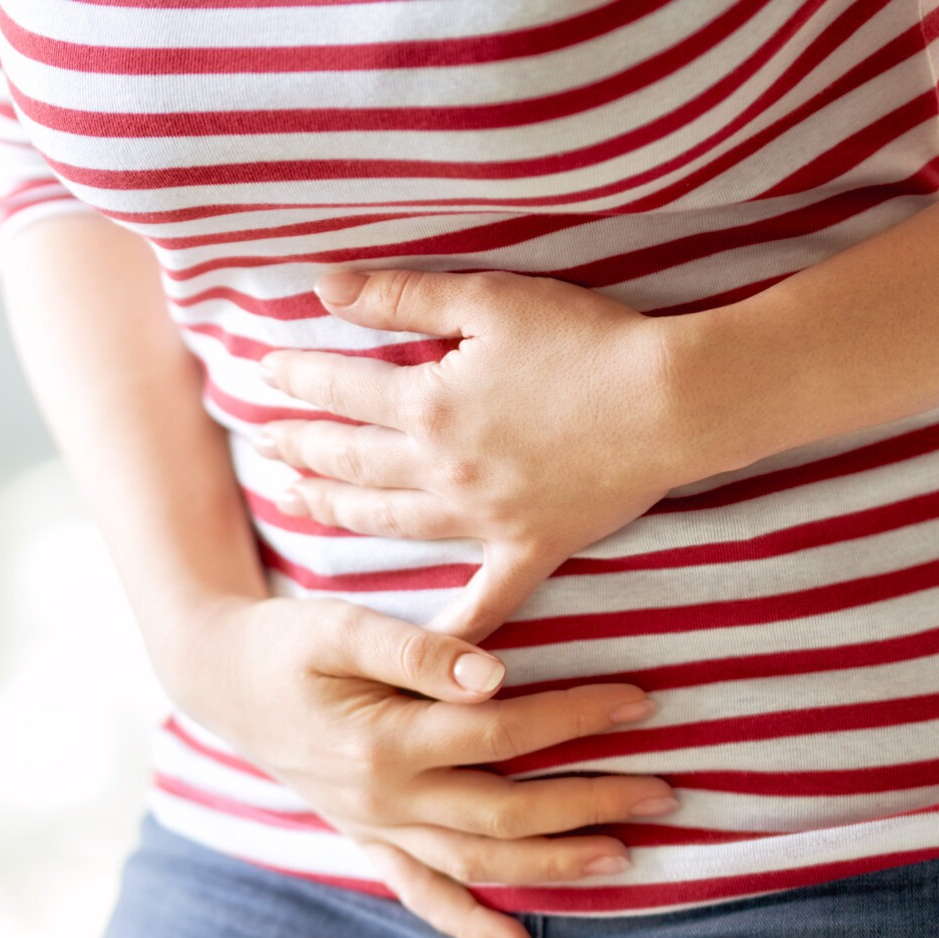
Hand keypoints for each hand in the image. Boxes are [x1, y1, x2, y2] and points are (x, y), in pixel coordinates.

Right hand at [163, 594, 674, 937]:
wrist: (220, 677)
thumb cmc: (286, 640)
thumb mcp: (340, 626)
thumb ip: (419, 649)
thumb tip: (495, 676)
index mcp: (382, 742)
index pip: (502, 733)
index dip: (577, 718)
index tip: (641, 702)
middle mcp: (382, 800)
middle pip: (505, 814)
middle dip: (591, 804)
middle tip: (665, 793)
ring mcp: (374, 828)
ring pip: (476, 864)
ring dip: (553, 867)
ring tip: (625, 858)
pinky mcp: (366, 839)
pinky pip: (420, 894)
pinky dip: (468, 926)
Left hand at [261, 267, 707, 641]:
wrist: (673, 401)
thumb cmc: (587, 339)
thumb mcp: (488, 298)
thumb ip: (401, 296)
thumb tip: (324, 289)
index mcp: (427, 406)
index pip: (340, 389)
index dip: (298, 377)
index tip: (265, 372)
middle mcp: (442, 471)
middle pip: (351, 460)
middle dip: (301, 446)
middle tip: (267, 441)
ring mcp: (483, 518)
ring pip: (391, 522)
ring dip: (338, 512)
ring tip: (300, 503)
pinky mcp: (530, 548)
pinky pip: (482, 601)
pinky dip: (450, 626)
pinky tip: (418, 647)